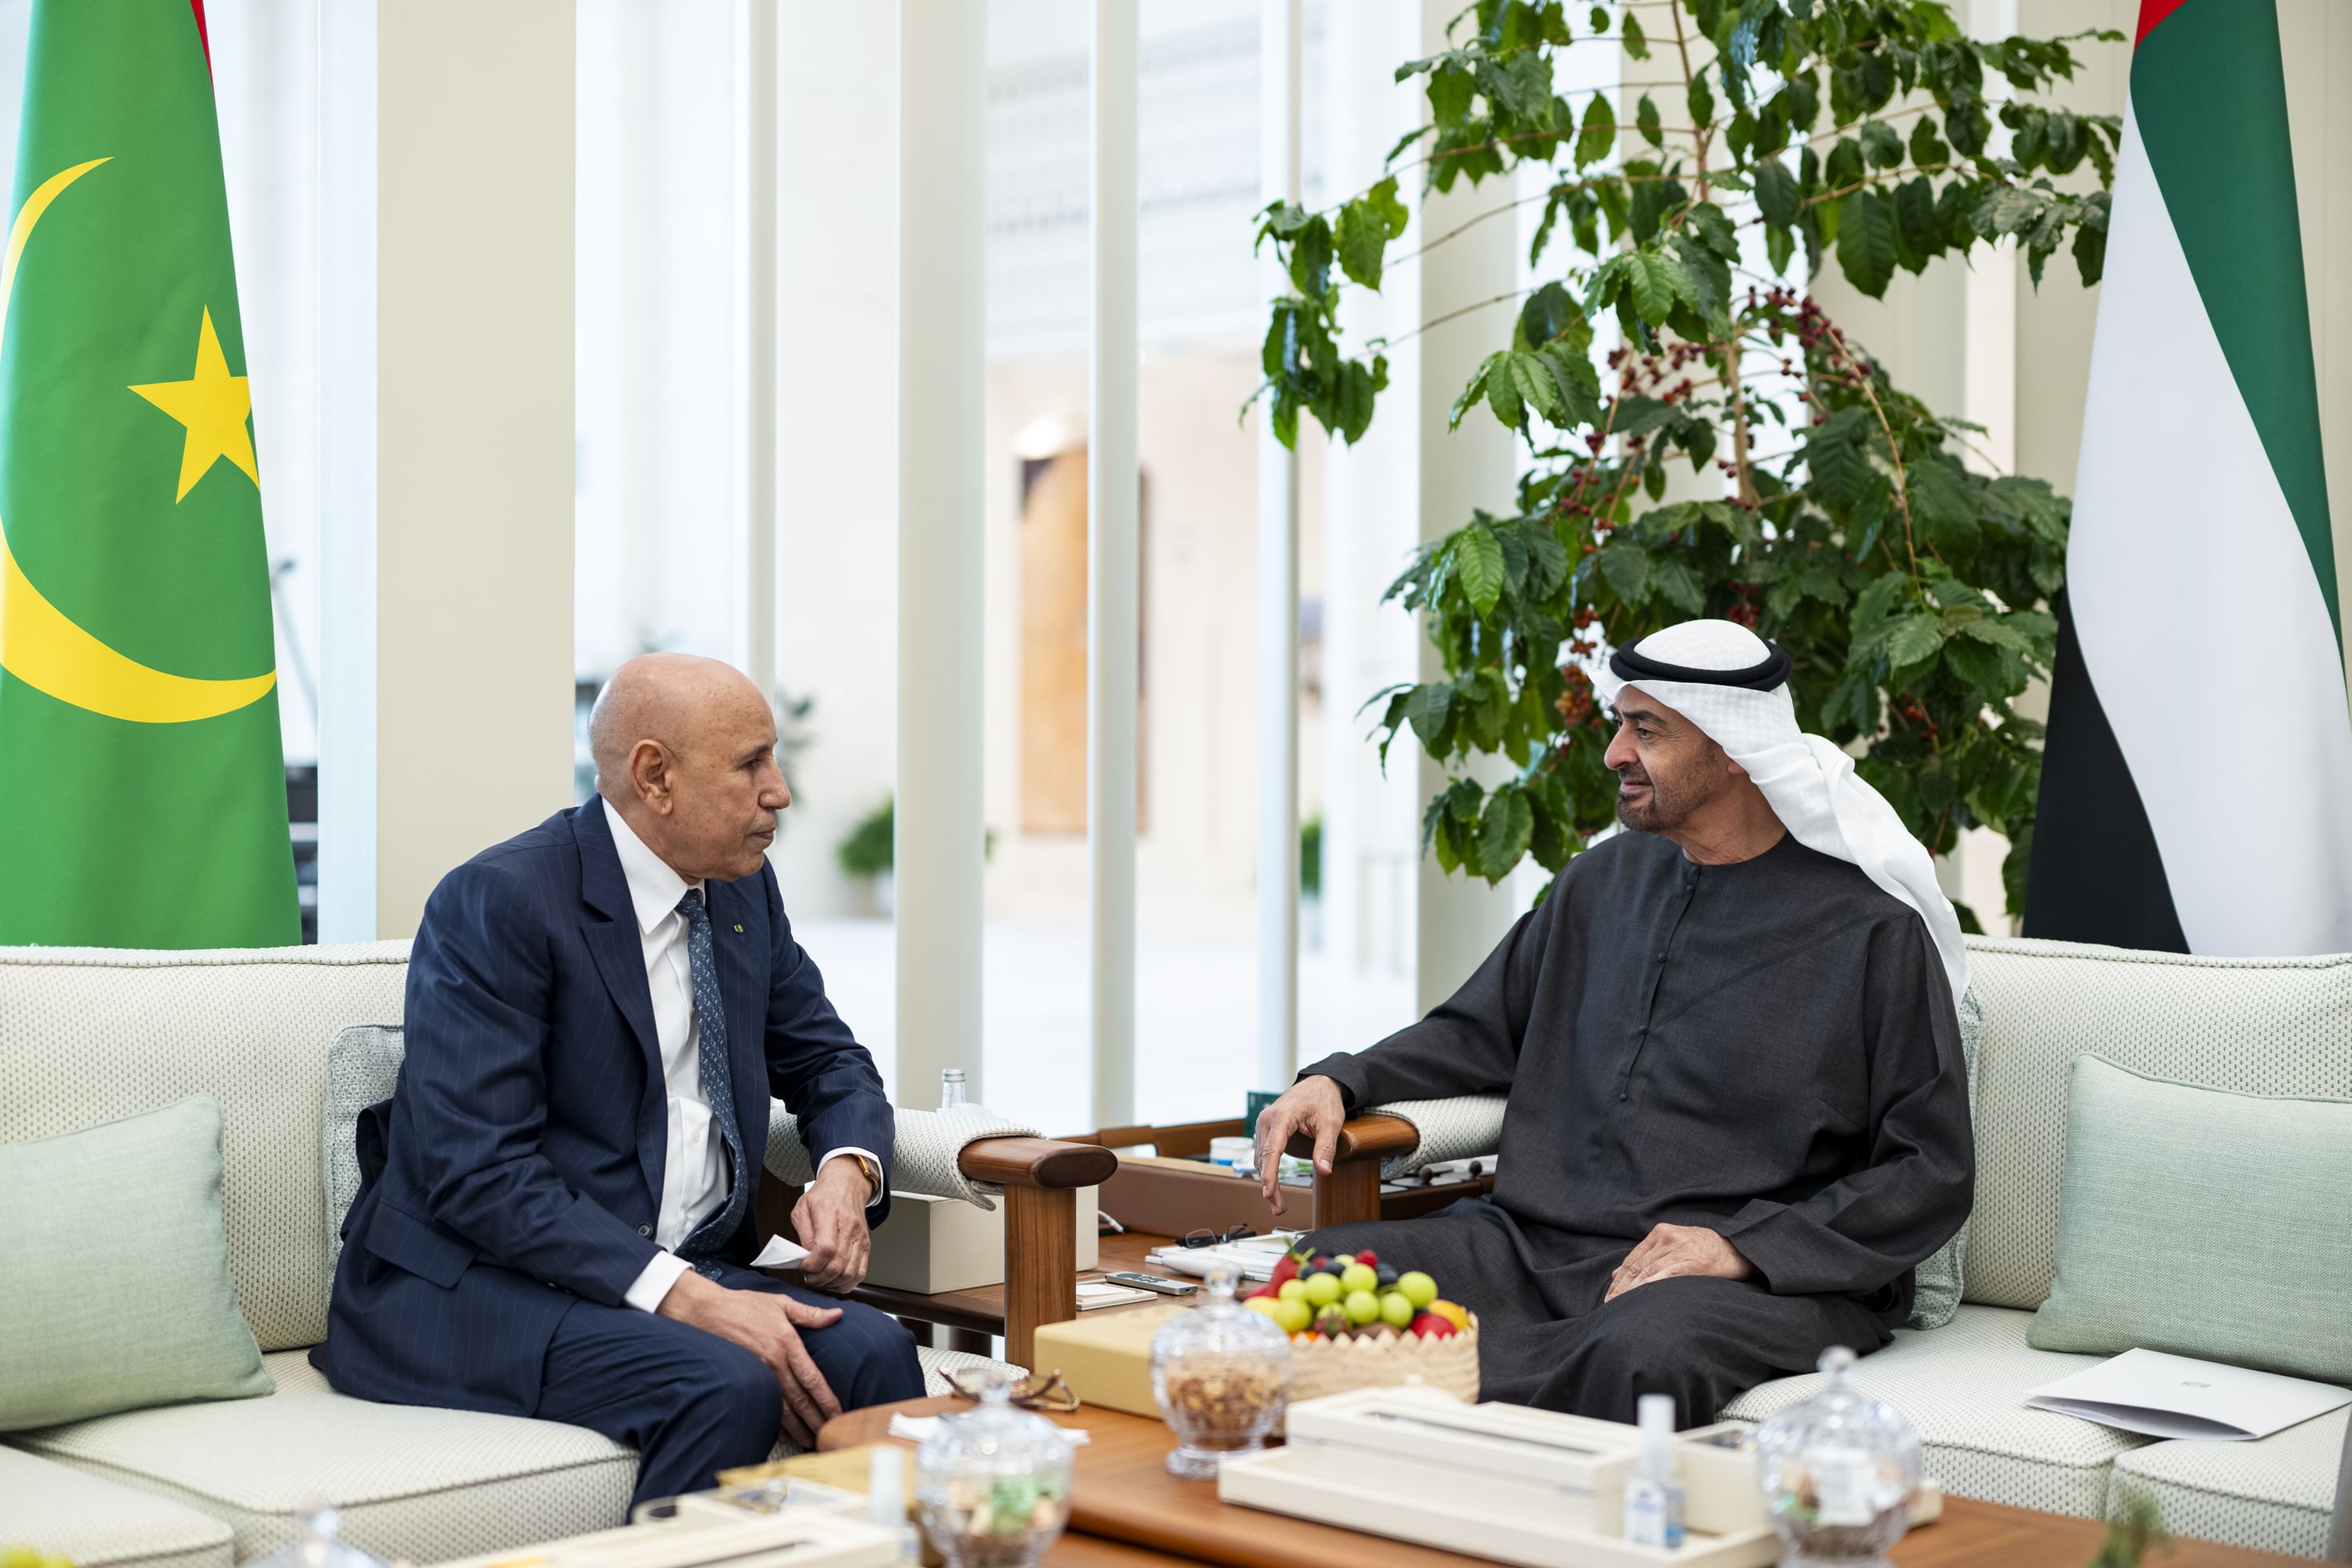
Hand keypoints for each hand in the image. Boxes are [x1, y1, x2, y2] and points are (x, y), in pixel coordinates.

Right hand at [657, 1270, 844, 1445]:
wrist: (706, 1311)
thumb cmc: (744, 1305)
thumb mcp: (781, 1304)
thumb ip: (811, 1314)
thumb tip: (837, 1314)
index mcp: (786, 1342)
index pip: (811, 1378)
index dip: (826, 1398)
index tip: (838, 1413)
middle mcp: (773, 1362)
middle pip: (799, 1399)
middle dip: (816, 1419)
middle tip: (829, 1434)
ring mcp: (757, 1373)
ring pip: (781, 1407)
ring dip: (797, 1426)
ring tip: (809, 1440)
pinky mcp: (743, 1379)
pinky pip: (762, 1404)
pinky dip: (774, 1422)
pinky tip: (783, 1433)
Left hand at [793, 1159, 874, 1293]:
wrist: (847, 1187)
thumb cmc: (824, 1197)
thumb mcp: (802, 1209)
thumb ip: (803, 1234)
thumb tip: (805, 1257)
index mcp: (830, 1214)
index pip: (826, 1248)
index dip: (812, 1264)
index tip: (803, 1266)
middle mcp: (849, 1227)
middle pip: (837, 1264)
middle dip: (819, 1278)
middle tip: (809, 1277)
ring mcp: (859, 1238)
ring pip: (849, 1272)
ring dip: (832, 1283)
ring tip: (820, 1280)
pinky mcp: (866, 1246)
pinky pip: (861, 1273)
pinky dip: (847, 1283)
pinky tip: (835, 1281)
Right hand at [1252, 1076, 1347, 1216]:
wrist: (1318, 1083)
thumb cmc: (1323, 1099)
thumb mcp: (1331, 1122)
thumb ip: (1326, 1147)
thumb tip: (1323, 1171)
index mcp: (1282, 1116)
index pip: (1272, 1150)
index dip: (1269, 1174)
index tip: (1269, 1193)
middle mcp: (1267, 1120)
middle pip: (1263, 1158)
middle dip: (1269, 1185)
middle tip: (1278, 1208)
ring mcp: (1264, 1124)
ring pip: (1260, 1158)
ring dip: (1267, 1180)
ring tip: (1277, 1203)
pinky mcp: (1266, 1129)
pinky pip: (1262, 1153)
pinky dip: (1267, 1170)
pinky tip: (1273, 1185)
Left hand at [1604, 1222, 1752, 1302]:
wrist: (1738, 1248)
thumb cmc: (1705, 1251)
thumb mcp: (1674, 1247)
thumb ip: (1647, 1257)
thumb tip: (1616, 1273)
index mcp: (1660, 1233)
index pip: (1632, 1259)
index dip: (1619, 1280)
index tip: (1609, 1296)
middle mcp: (1666, 1238)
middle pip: (1637, 1266)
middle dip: (1622, 1288)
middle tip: (1610, 1305)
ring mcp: (1679, 1248)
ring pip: (1648, 1271)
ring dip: (1632, 1291)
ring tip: (1622, 1306)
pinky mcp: (1692, 1261)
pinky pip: (1666, 1274)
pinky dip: (1651, 1286)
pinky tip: (1642, 1298)